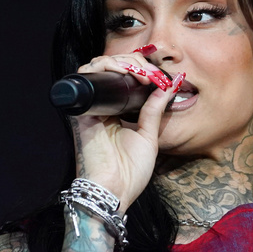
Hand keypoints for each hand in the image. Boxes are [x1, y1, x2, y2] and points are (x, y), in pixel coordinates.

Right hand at [71, 51, 182, 211]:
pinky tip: (123, 72)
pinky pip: (87, 77)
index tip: (159, 77)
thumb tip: (169, 84)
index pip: (124, 78)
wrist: (115, 190)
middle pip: (111, 68)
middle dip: (133, 61)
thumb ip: (155, 109)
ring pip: (98, 67)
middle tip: (150, 72)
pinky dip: (104, 67)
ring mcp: (91, 107)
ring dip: (120, 61)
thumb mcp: (149, 135)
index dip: (140, 69)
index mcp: (116, 113)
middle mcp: (102, 107)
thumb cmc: (131, 171)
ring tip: (139, 71)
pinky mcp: (83, 110)